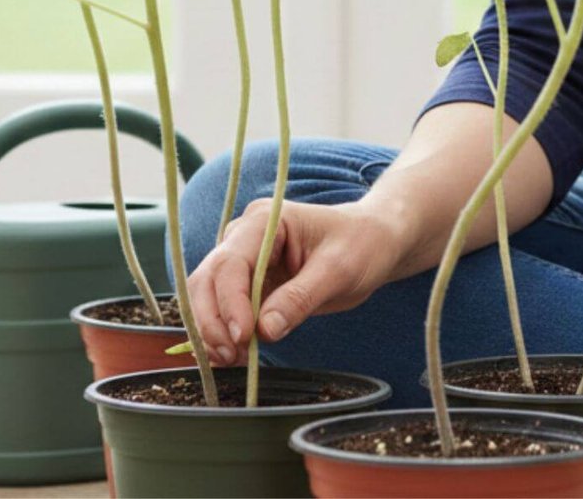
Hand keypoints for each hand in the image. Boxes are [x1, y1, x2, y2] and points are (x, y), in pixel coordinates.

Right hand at [186, 198, 410, 366]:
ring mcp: (244, 261)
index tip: (243, 336)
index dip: (230, 303)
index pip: (231, 263)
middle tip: (231, 355)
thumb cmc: (362, 245)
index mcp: (265, 221)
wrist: (375, 242)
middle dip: (212, 320)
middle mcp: (244, 237)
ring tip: (233, 360)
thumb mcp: (339, 270)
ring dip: (212, 330)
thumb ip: (301, 297)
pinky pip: (224, 310)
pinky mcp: (249, 284)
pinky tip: (232, 356)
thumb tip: (265, 331)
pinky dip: (222, 333)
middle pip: (208, 279)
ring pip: (207, 297)